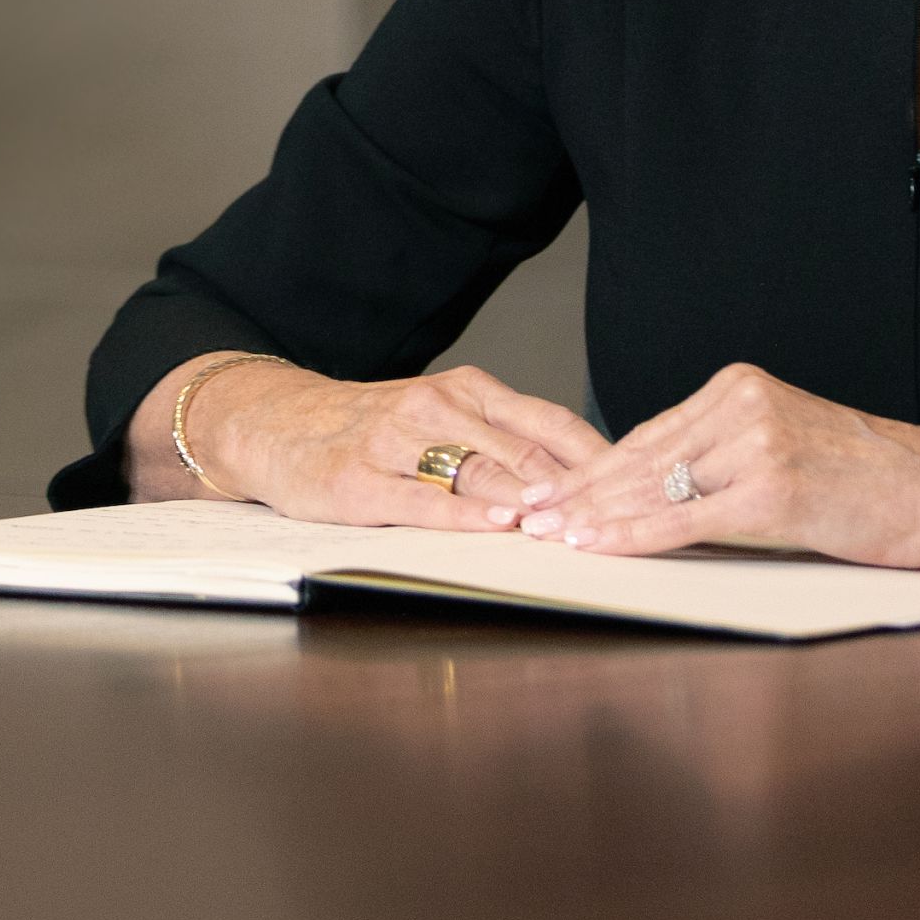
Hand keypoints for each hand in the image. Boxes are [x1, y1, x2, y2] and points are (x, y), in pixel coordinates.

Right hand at [182, 360, 614, 530]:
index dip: (600, 459)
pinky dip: (463, 514)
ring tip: (572, 527)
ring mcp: (395, 441)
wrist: (274, 423)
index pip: (551, 423)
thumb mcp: (443, 418)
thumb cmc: (372, 428)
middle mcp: (438, 408)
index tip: (645, 488)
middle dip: (576, 490)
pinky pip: (420, 499)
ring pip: (478, 470)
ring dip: (530, 500)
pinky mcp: (358, 480)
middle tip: (623, 519)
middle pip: (525, 450)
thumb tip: (586, 477)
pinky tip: (497, 526)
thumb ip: (504, 441)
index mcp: (468, 391)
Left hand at [517, 361, 919, 568]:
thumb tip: (658, 488)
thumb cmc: (872, 481)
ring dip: (595, 515)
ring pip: (656, 487)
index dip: (595, 464)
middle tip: (525, 510)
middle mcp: (742, 405)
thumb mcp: (788, 445)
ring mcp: (758, 445)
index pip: (650, 433)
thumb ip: (725, 455)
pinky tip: (599, 547)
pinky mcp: (773, 491)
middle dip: (580, 490)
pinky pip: (687, 519)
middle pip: (642, 456)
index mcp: (741, 387)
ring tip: (548, 533)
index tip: (549, 483)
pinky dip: (636, 536)